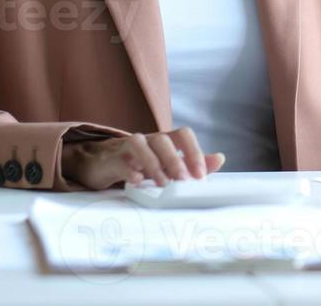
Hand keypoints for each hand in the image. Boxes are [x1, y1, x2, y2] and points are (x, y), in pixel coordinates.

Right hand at [62, 127, 227, 189]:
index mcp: (164, 141)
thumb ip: (191, 162)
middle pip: (164, 139)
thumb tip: (220, 159)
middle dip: (176, 160)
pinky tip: (136, 181)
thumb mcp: (165, 164)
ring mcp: (127, 147)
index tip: (201, 175)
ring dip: (154, 163)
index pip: (183, 135)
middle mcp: (148, 140)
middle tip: (183, 181)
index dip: (194, 151)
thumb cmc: (138, 163)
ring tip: (162, 184)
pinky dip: (129, 170)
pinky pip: (120, 160)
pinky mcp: (111, 159)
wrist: (100, 163)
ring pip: (141, 144)